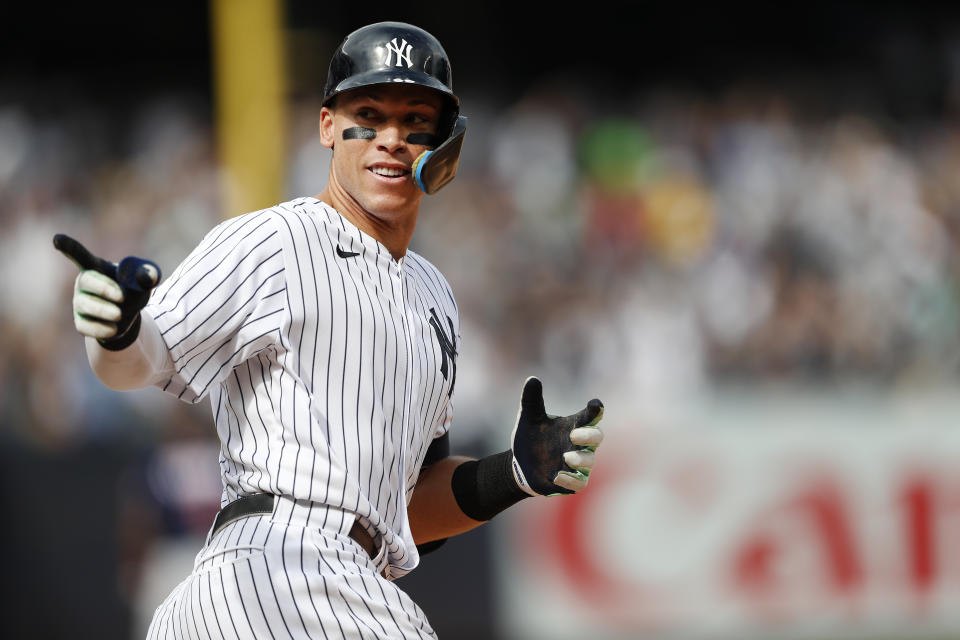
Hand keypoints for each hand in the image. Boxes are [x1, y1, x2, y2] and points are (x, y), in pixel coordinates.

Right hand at [54, 234, 160, 349]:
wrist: (128, 317)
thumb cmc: (132, 291)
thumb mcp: (143, 281)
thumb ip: (148, 275)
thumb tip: (150, 276)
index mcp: (97, 268)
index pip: (80, 255)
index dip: (68, 247)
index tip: (56, 239)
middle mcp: (83, 284)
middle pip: (86, 281)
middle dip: (104, 288)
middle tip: (122, 297)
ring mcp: (80, 303)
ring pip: (84, 305)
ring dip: (103, 310)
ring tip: (119, 315)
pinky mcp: (81, 322)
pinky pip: (84, 326)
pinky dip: (100, 329)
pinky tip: (114, 329)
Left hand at [510, 376, 603, 495]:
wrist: (519, 465)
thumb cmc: (530, 438)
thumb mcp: (528, 417)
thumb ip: (531, 400)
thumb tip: (532, 379)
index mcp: (572, 425)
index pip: (589, 416)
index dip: (595, 409)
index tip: (596, 404)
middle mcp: (579, 444)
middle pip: (597, 437)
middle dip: (589, 435)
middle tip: (574, 435)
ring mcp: (577, 463)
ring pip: (588, 461)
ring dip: (579, 458)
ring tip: (565, 456)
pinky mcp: (571, 481)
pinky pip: (579, 483)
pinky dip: (570, 480)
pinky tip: (557, 476)